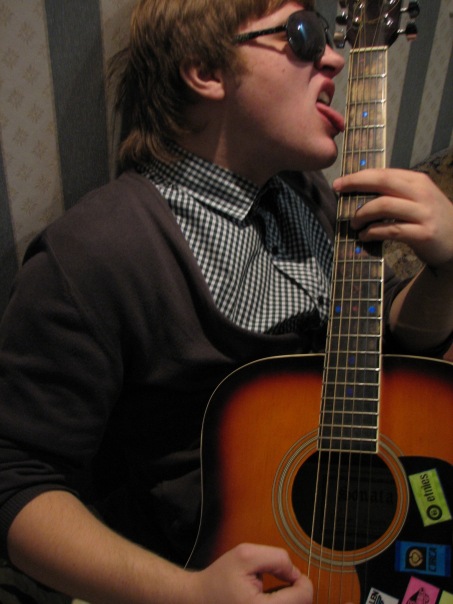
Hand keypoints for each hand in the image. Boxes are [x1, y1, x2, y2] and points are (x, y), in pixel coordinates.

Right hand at [186, 543, 312, 603]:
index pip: (303, 597)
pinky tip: (269, 600)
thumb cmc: (219, 578)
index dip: (302, 580)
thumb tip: (295, 573)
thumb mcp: (245, 555)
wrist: (199, 599)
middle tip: (279, 580)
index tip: (288, 573)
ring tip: (271, 592)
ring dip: (290, 599)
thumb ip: (276, 559)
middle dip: (295, 590)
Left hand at [333, 169, 452, 269]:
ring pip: (384, 206)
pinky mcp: (423, 234)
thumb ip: (395, 192)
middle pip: (383, 182)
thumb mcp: (417, 199)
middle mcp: (421, 193)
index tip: (339, 183)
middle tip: (339, 194)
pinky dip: (373, 232)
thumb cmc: (430, 220)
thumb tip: (359, 190)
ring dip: (362, 214)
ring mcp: (424, 214)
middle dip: (356, 185)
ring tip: (354, 223)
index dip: (358, 176)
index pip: (384, 173)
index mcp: (418, 181)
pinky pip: (390, 230)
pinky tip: (365, 236)